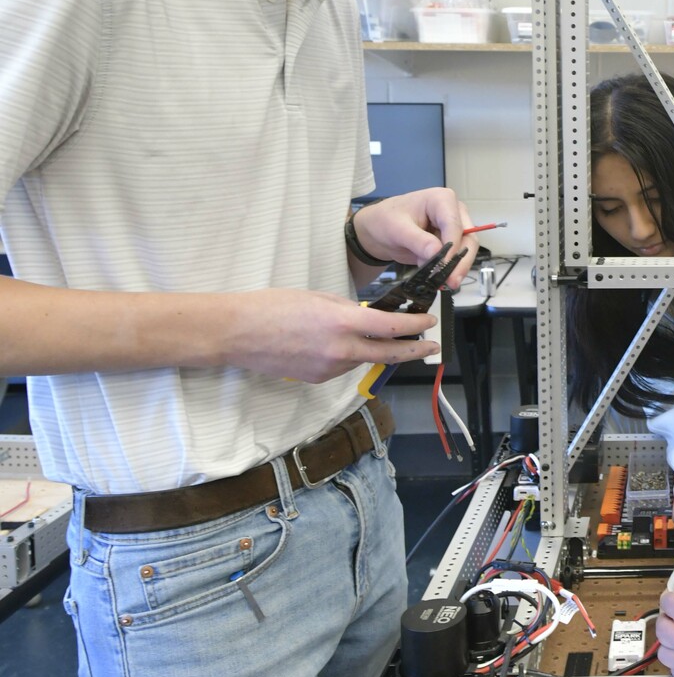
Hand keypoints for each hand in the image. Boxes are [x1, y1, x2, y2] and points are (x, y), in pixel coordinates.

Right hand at [227, 288, 436, 382]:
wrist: (238, 333)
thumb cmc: (273, 306)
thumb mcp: (318, 297)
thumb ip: (348, 309)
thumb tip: (368, 317)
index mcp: (343, 322)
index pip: (392, 328)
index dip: (416, 327)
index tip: (429, 323)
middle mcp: (341, 350)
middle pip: (389, 353)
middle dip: (414, 350)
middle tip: (432, 347)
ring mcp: (329, 368)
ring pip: (363, 359)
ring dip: (375, 350)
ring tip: (380, 338)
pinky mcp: (317, 379)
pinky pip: (343, 367)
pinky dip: (349, 356)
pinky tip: (338, 345)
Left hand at [351, 188, 478, 289]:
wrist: (379, 230)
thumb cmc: (386, 220)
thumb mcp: (397, 229)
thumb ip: (418, 241)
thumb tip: (436, 253)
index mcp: (442, 199)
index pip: (454, 224)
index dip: (452, 246)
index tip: (444, 266)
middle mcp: (453, 212)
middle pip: (467, 237)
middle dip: (461, 261)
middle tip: (452, 282)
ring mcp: (453, 228)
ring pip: (466, 249)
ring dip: (458, 268)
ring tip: (445, 284)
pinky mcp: (450, 243)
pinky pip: (457, 258)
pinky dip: (450, 270)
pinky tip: (441, 281)